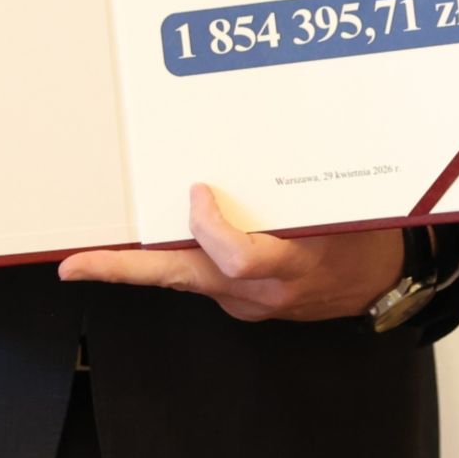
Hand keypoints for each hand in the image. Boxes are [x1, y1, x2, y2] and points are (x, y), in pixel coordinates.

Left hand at [58, 185, 403, 323]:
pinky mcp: (238, 302)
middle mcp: (262, 294)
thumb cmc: (364, 239)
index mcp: (292, 267)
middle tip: (77, 265)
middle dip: (125, 270)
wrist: (381, 284)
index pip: (239, 260)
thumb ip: (298, 190)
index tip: (199, 192)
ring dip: (140, 262)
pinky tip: (157, 237)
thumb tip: (248, 152)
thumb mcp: (345, 210)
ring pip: (183, 278)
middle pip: (183, 280)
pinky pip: (198, 277)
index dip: (212, 229)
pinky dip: (177, 255)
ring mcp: (246, 304)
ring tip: (91, 250)